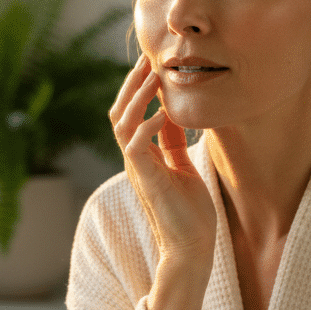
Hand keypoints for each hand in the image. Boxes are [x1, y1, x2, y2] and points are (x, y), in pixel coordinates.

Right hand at [110, 56, 216, 263]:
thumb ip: (173, 142)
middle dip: (132, 85)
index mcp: (142, 155)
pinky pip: (136, 146)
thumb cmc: (190, 212)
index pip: (130, 114)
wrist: (191, 248)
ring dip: (137, 99)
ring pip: (123, 124)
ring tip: (153, 77)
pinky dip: (146, 126)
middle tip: (146, 60)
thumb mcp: (183, 166)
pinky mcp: (147, 180)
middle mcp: (135, 160)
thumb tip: (171, 116)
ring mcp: (138, 170)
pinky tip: (161, 114)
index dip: (137, 89)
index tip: (151, 65)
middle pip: (119, 113)